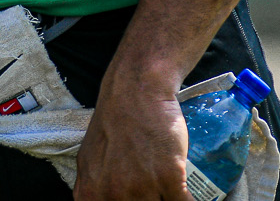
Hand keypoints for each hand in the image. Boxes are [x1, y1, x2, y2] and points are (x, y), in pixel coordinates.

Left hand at [75, 68, 189, 199]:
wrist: (136, 91)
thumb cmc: (116, 122)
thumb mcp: (93, 160)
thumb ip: (98, 189)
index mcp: (90, 194)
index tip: (143, 199)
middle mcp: (113, 195)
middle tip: (158, 193)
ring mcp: (140, 188)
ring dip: (169, 200)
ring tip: (171, 191)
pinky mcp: (168, 178)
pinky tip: (189, 194)